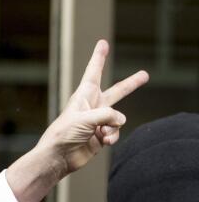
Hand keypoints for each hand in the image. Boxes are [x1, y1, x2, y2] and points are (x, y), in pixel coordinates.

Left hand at [7, 39, 148, 201]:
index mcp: (84, 96)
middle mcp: (92, 107)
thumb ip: (108, 114)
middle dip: (131, 84)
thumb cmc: (64, 134)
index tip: (102, 43)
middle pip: (117, 92)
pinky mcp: (100, 136)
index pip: (94, 72)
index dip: (99, 57)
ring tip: (101, 132)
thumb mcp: (86, 118)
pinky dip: (112, 136)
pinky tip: (103, 141)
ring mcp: (97, 122)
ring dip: (114, 126)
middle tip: (145, 75)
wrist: (57, 158)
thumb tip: (120, 120)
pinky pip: (115, 132)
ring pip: (118, 118)